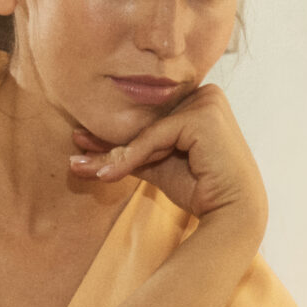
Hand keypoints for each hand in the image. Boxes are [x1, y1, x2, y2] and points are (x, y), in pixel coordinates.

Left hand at [72, 83, 266, 234]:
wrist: (232, 213)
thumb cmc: (201, 189)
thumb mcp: (158, 164)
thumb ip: (130, 151)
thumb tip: (83, 147)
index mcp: (198, 99)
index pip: (150, 116)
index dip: (116, 134)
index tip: (80, 143)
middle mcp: (204, 93)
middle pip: (146, 121)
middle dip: (109, 143)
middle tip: (74, 158)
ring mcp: (206, 102)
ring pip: (147, 129)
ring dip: (115, 153)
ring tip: (81, 168)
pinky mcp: (203, 116)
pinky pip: (155, 137)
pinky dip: (131, 156)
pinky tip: (107, 175)